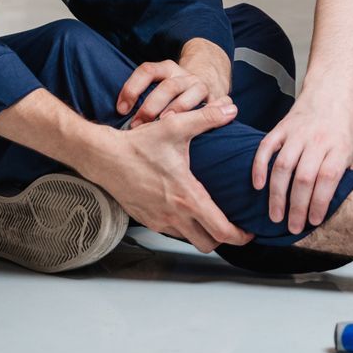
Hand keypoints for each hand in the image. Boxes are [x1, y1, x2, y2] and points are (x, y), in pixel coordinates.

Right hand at [90, 100, 253, 251]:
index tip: (249, 232)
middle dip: (224, 239)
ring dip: (202, 233)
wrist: (104, 157)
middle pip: (208, 244)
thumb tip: (230, 109)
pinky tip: (185, 209)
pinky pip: (171, 231)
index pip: (221, 230)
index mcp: (187, 197)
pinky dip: (183, 227)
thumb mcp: (175, 127)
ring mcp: (158, 220)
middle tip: (233, 227)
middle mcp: (174, 215)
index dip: (240, 236)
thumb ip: (206, 118)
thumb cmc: (138, 144)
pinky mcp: (146, 219)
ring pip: (189, 239)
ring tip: (211, 218)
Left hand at [116, 59, 211, 126]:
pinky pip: (207, 107)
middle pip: (167, 86)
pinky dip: (199, 117)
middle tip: (138, 125)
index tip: (121, 110)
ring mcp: (199, 86)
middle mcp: (183, 75)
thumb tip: (115, 120)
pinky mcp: (214, 98)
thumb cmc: (173, 92)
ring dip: (174, 111)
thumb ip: (141, 97)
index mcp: (166, 68)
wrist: (208, 79)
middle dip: (151, 107)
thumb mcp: (157, 86)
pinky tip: (191, 127)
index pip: (147, 71)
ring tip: (164, 125)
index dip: (132, 89)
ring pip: (186, 95)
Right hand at [249, 90, 352, 234]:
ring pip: (283, 166)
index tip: (314, 221)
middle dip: (297, 206)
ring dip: (277, 194)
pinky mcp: (281, 127)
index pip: (328, 179)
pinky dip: (259, 167)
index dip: (320, 202)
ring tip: (275, 215)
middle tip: (292, 227)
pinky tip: (258, 185)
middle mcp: (318, 140)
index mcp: (339, 146)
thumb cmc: (342, 126)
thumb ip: (349, 176)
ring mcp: (297, 133)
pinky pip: (266, 147)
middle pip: (304, 177)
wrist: (330, 92)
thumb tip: (346, 206)